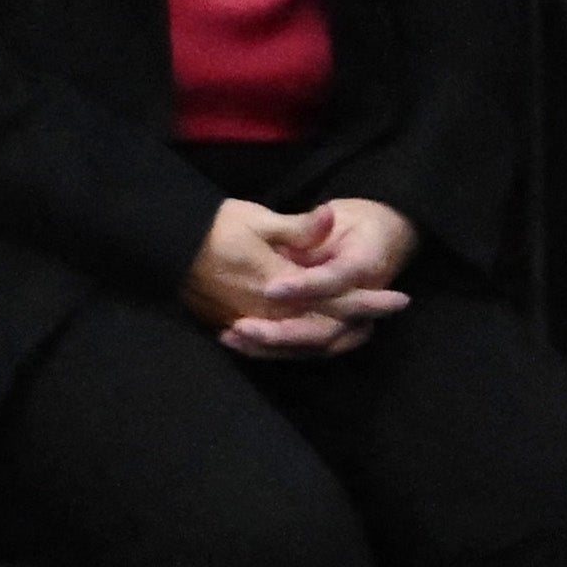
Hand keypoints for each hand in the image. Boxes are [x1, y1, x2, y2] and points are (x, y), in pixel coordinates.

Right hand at [183, 195, 412, 356]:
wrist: (166, 247)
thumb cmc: (214, 227)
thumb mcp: (257, 218)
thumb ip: (299, 228)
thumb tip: (332, 217)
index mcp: (281, 284)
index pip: (338, 299)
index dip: (371, 300)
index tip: (401, 298)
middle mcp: (271, 312)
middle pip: (328, 329)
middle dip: (361, 323)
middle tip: (386, 314)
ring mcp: (254, 325)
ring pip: (305, 345)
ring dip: (336, 339)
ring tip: (360, 329)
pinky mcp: (238, 329)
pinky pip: (280, 348)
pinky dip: (304, 346)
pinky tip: (316, 338)